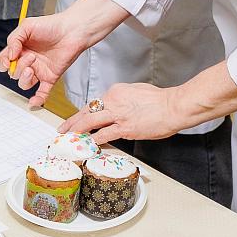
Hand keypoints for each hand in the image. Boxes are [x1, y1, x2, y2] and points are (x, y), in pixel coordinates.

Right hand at [0, 0, 127, 107]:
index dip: (3, 64)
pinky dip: (37, 99)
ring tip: (32, 68)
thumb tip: (10, 56)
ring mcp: (39, 70)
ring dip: (25, 79)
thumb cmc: (51, 25)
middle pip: (13, 74)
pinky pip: (42, 92)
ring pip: (24, 84)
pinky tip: (34, 101)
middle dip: (19, 67)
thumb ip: (14, 39)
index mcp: (19, 49)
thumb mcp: (27, 26)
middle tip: (31, 57)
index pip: (4, 61)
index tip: (8, 62)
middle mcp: (27, 61)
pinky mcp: (50, 77)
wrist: (73, 30)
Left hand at [59, 82, 187, 144]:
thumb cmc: (160, 100)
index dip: (83, 113)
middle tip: (63, 129)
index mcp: (115, 91)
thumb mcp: (136, 91)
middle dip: (72, 121)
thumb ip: (123, 99)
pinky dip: (93, 140)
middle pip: (87, 111)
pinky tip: (86, 145)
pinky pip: (103, 134)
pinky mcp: (124, 128)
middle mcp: (113, 100)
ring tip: (68, 138)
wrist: (173, 106)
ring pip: (90, 122)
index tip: (77, 119)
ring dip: (77, 131)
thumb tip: (115, 107)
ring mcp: (118, 114)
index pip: (94, 103)